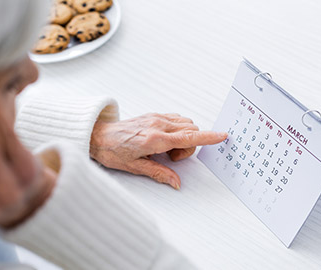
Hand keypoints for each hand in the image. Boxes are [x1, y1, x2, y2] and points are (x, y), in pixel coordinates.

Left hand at [90, 113, 226, 188]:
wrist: (97, 136)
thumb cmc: (112, 151)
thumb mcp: (135, 167)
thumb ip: (159, 173)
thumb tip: (176, 183)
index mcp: (154, 139)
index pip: (188, 136)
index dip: (208, 136)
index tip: (222, 136)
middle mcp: (157, 125)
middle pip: (191, 130)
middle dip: (189, 145)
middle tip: (171, 158)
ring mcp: (156, 118)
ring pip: (185, 122)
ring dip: (184, 136)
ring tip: (166, 149)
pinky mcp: (153, 115)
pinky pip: (175, 119)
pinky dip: (177, 129)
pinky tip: (164, 139)